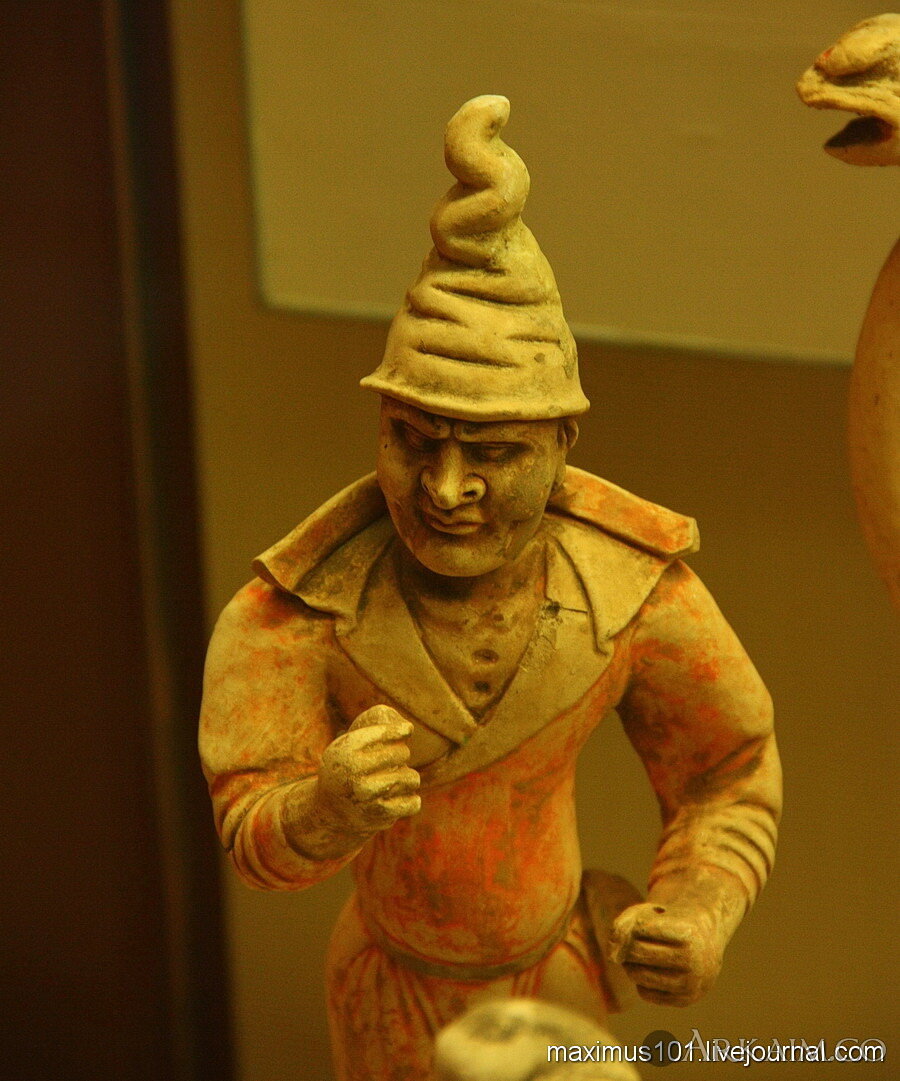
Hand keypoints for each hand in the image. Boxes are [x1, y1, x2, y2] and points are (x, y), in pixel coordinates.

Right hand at [314, 704, 420, 840]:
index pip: (385, 733)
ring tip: (396, 779)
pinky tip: (401, 797)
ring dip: (409, 778)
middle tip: (392, 760)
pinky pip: (413, 803)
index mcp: (345, 750)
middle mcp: (354, 772)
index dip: (400, 730)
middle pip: (401, 753)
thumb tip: (408, 728)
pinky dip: (411, 800)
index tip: (407, 730)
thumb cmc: (348, 767)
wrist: (332, 811)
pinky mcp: (380, 814)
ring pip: (411, 778)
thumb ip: (375, 727)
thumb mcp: (349, 744)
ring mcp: (367, 795)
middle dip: (401, 754)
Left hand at [608, 901, 724, 1005]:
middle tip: (634, 938)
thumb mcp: (649, 911)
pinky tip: (651, 969)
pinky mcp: (685, 1000)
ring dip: (629, 963)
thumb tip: (612, 956)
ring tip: (638, 953)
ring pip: (638, 975)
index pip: (640, 928)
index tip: (643, 921)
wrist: (706, 941)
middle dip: (628, 944)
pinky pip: (645, 993)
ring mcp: (691, 983)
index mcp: (687, 933)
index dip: (634, 923)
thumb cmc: (671, 922)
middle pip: (637, 952)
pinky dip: (641, 980)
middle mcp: (693, 961)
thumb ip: (624, 924)